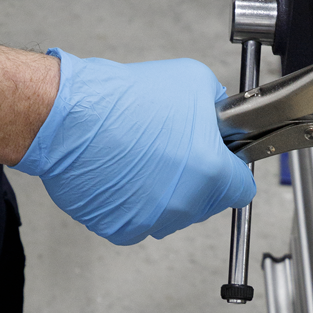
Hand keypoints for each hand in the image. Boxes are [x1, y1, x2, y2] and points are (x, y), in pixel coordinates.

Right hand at [15, 50, 255, 245]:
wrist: (70, 117)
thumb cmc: (124, 101)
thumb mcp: (194, 81)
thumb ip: (218, 108)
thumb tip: (222, 119)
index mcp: (211, 173)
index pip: (242, 188)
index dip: (232, 169)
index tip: (221, 159)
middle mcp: (185, 205)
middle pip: (206, 202)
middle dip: (197, 179)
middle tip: (172, 149)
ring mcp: (153, 222)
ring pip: (172, 213)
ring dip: (165, 192)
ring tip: (141, 157)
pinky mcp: (123, 230)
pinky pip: (139, 221)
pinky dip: (133, 202)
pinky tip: (122, 173)